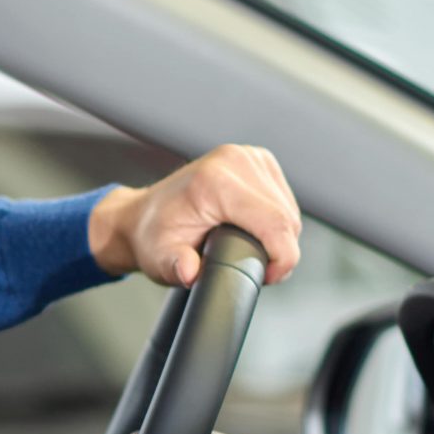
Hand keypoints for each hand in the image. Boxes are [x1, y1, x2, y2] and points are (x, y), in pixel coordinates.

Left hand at [90, 144, 301, 286]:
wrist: (144, 215)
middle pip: (286, 218)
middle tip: (254, 267)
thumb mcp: (159, 258)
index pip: (275, 223)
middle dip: (279, 251)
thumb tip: (189, 271)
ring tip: (249, 247)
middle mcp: (234, 162)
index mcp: (214, 181)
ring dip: (279, 236)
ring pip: (289, 209)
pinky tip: (253, 229)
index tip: (268, 276)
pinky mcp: (258, 160)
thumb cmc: (154, 235)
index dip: (281, 258)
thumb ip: (175, 266)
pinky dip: (276, 220)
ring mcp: (248, 156)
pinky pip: (285, 198)